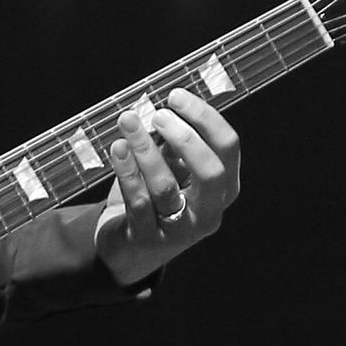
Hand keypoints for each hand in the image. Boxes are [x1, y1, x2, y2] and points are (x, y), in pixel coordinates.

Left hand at [94, 87, 240, 289]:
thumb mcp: (171, 170)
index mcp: (223, 188)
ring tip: (128, 121)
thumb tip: (162, 107)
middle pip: (211, 171)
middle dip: (185, 138)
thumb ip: (172, 144)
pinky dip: (127, 171)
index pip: (227, 147)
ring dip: (146, 149)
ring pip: (166, 186)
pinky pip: (138, 201)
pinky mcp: (147, 238)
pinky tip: (118, 147)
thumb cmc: (154, 199)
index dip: (205, 118)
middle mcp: (208, 211)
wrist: (129, 250)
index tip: (176, 95)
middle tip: (158, 114)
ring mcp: (179, 230)